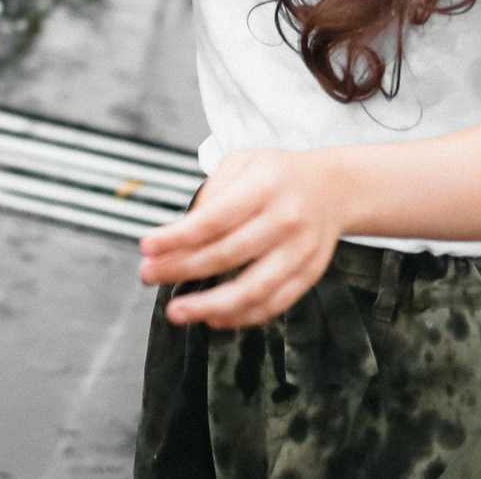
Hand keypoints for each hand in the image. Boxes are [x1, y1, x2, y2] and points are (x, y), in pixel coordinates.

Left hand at [138, 149, 345, 327]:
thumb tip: (180, 234)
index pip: (214, 219)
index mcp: (264, 187)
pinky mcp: (308, 274)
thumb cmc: (276, 175)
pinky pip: (273, 303)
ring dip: (210, 305)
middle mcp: (285, 220)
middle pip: (227, 254)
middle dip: (181, 268)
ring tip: (176, 311)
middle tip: (147, 275)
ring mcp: (300, 251)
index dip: (178, 237)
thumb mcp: (242, 164)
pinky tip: (213, 317)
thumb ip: (212, 194)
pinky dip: (241, 316)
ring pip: (252, 289)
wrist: (334, 188)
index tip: (146, 247)